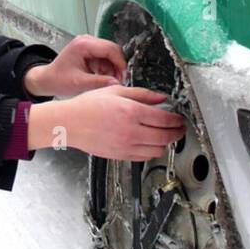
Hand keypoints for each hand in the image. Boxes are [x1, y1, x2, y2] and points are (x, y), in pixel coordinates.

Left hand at [22, 34, 126, 98]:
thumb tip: (117, 83)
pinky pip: (105, 58)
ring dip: (112, 68)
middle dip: (117, 66)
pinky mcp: (89, 51)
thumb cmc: (58, 79)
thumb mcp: (79, 83)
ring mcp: (88, 45)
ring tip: (108, 81)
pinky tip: (102, 78)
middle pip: (112, 50)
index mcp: (83, 44)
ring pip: (110, 54)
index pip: (110, 49)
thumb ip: (99, 82)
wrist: (47, 79)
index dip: (120, 63)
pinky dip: (106, 68)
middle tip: (118, 80)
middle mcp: (86, 41)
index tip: (123, 75)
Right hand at [27, 86, 185, 161]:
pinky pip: (144, 157)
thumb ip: (142, 94)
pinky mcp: (121, 156)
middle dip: (177, 133)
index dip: (177, 120)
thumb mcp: (116, 91)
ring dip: (165, 143)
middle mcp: (131, 131)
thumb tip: (162, 98)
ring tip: (165, 135)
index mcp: (131, 112)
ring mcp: (126, 146)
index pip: (165, 120)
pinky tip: (150, 142)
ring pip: (157, 150)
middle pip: (165, 137)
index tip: (180, 118)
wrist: (69, 124)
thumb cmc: (88, 105)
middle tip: (180, 128)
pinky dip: (152, 151)